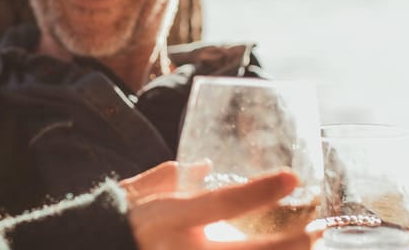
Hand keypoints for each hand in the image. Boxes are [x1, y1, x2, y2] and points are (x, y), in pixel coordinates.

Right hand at [121, 162, 321, 249]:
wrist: (91, 249)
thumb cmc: (117, 224)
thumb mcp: (137, 197)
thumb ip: (168, 179)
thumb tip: (203, 166)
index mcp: (169, 219)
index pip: (220, 204)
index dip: (259, 191)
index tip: (292, 177)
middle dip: (291, 244)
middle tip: (316, 230)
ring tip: (308, 248)